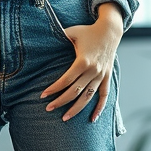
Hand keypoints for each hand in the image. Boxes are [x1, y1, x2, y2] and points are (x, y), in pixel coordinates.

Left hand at [40, 2, 122, 121]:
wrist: (110, 30)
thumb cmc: (87, 31)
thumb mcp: (71, 32)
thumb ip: (58, 36)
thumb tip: (41, 37)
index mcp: (83, 61)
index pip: (66, 80)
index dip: (54, 89)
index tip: (43, 96)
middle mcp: (93, 70)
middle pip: (75, 91)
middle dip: (60, 101)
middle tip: (48, 109)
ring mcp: (101, 75)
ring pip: (88, 97)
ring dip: (76, 109)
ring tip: (64, 118)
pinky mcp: (106, 77)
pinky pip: (104, 95)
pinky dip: (99, 108)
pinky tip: (92, 119)